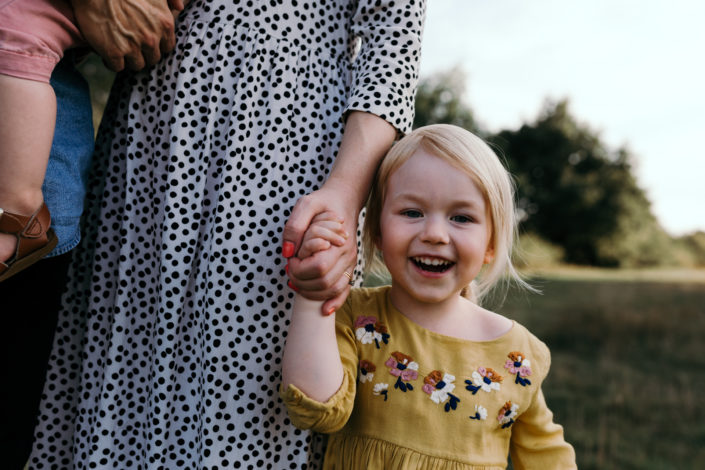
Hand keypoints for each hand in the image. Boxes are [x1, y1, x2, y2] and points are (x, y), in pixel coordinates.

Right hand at [71, 0, 185, 70]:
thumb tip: (180, 8)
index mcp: (165, 24)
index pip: (166, 47)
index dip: (156, 45)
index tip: (145, 40)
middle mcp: (152, 38)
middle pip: (152, 59)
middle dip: (143, 53)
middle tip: (130, 43)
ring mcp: (133, 47)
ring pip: (137, 65)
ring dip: (129, 59)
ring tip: (119, 47)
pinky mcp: (114, 52)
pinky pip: (117, 67)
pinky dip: (111, 61)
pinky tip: (106, 50)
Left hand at [283, 189, 358, 314]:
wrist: (343, 200)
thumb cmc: (323, 202)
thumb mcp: (305, 204)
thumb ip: (295, 227)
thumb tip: (287, 253)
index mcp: (337, 241)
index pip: (318, 267)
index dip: (299, 269)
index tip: (290, 259)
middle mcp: (347, 255)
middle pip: (325, 282)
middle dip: (302, 282)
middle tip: (290, 270)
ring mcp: (350, 262)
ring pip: (333, 289)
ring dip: (312, 292)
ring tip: (297, 281)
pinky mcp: (349, 267)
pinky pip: (344, 290)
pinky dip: (334, 302)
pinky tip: (324, 309)